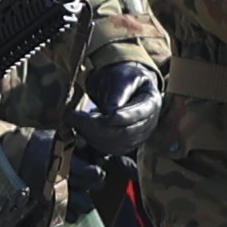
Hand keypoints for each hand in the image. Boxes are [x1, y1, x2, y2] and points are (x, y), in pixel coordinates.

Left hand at [62, 57, 160, 172]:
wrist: (124, 86)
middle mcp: (148, 123)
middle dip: (98, 126)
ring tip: (74, 119)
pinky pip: (109, 148)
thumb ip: (119, 92)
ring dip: (92, 134)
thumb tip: (110, 112)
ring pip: (116, 144)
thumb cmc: (124, 78)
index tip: (106, 115)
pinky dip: (92, 139)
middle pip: (126, 132)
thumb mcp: (122, 77)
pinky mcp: (125, 144)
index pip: (140, 113)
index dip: (124, 117)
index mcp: (151, 102)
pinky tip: (80, 127)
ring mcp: (138, 136)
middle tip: (75, 115)